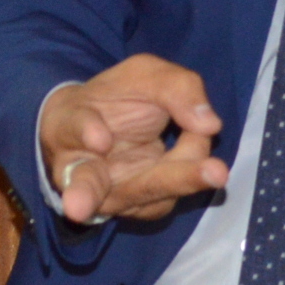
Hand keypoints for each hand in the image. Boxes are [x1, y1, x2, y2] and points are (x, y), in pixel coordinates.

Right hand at [39, 55, 228, 225]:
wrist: (110, 131)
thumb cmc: (116, 99)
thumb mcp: (144, 76)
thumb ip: (176, 89)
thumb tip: (209, 124)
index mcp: (69, 126)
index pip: (74, 127)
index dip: (86, 131)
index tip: (100, 139)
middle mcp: (78, 171)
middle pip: (89, 180)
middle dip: (90, 192)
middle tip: (82, 208)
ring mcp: (108, 196)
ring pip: (141, 192)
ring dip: (178, 181)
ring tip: (216, 172)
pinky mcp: (140, 208)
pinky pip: (170, 194)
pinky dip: (193, 169)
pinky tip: (204, 161)